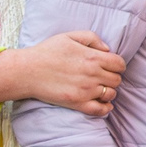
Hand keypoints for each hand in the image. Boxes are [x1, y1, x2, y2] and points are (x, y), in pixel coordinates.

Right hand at [0, 30, 123, 114]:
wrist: (26, 71)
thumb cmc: (46, 52)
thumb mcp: (69, 36)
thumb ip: (92, 38)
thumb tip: (107, 49)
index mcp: (93, 58)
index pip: (120, 64)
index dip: (117, 65)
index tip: (110, 66)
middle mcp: (92, 75)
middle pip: (117, 80)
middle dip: (112, 77)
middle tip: (102, 76)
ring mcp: (85, 91)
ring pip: (111, 94)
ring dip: (108, 91)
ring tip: (99, 88)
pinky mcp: (77, 103)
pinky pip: (100, 110)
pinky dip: (105, 108)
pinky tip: (102, 103)